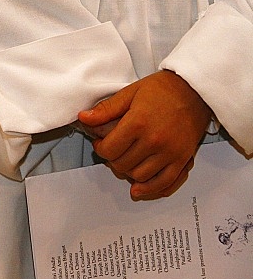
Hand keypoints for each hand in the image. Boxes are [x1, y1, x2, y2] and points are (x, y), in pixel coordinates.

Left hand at [79, 70, 211, 199]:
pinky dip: (150, 189)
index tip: (101, 143)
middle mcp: (154, 141)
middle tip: (112, 150)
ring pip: (139, 176)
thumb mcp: (129, 93)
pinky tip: (139, 189)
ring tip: (126, 160)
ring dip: (128, 172)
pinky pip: (165, 183)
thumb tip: (84, 118)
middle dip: (112, 159)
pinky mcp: (183, 159)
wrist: (195, 90)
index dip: (100, 148)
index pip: (109, 150)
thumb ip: (106, 109)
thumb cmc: (162, 90)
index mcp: (138, 123)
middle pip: (122, 165)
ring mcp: (170, 152)